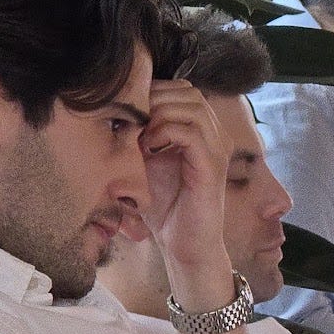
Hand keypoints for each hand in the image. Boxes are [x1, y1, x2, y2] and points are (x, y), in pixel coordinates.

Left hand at [138, 79, 234, 308]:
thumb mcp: (147, 161)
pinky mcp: (212, 167)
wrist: (184, 244)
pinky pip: (191, 133)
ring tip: (140, 137)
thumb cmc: (165, 205)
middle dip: (155, 101)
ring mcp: (217, 150)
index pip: (183, 89)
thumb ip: (140, 134)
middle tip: (132, 123)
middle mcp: (216, 135)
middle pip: (189, 92)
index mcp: (204, 131)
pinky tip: (148, 149)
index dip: (155, 92)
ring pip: (192, 107)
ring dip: (159, 115)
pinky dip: (164, 133)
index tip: (130, 113)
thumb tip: (115, 109)